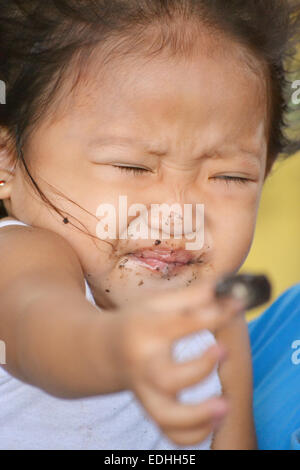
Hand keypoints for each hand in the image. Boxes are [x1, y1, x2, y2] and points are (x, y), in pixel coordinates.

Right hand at [113, 279, 243, 445]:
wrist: (103, 350)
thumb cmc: (136, 322)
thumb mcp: (157, 303)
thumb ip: (191, 297)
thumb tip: (225, 289)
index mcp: (144, 330)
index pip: (181, 323)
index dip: (213, 314)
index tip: (237, 305)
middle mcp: (142, 364)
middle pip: (167, 377)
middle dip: (199, 368)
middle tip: (223, 350)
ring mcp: (145, 391)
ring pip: (165, 416)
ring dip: (197, 417)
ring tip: (224, 406)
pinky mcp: (151, 409)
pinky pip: (169, 433)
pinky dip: (192, 435)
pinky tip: (212, 421)